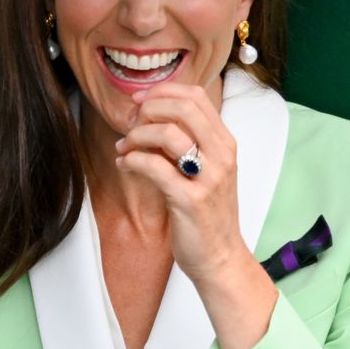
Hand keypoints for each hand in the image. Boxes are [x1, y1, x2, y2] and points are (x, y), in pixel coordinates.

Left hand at [114, 81, 254, 287]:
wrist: (220, 257)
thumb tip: (153, 115)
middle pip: (182, 108)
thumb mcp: (208, 170)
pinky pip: (154, 167)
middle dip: (148, 109)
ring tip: (123, 147)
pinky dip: (132, 160)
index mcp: (225, 143)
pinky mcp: (190, 200)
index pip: (196, 97)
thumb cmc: (208, 213)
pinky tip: (124, 164)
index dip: (163, 91)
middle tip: (130, 123)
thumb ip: (190, 142)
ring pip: (167, 134)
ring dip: (136, 136)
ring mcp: (208, 178)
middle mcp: (222, 155)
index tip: (140, 101)